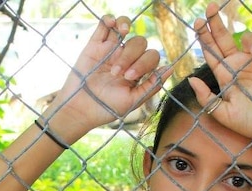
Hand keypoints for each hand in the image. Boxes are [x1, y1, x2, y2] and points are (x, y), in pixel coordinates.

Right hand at [47, 15, 166, 134]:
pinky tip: (111, 23)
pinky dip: (109, 19)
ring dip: (125, 25)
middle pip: (139, 43)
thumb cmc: (107, 108)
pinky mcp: (94, 45)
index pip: (151, 56)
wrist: (80, 109)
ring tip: (122, 31)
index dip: (144, 63)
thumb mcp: (133, 101)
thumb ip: (151, 85)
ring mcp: (110, 50)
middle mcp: (126, 58)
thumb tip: (171, 68)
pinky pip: (104, 25)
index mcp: (137, 70)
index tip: (128, 77)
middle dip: (130, 56)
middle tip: (116, 73)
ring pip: (124, 27)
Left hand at [192, 3, 251, 137]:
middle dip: (215, 24)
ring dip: (247, 40)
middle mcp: (237, 65)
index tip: (197, 22)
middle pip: (223, 39)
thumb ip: (206, 98)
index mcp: (224, 75)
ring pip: (245, 39)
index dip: (204, 38)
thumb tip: (191, 80)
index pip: (210, 52)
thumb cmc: (247, 123)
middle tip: (209, 8)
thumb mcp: (222, 113)